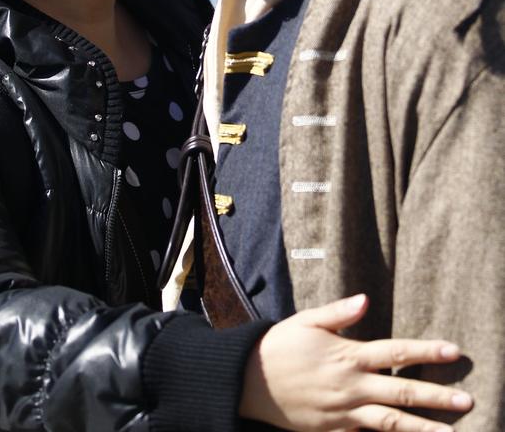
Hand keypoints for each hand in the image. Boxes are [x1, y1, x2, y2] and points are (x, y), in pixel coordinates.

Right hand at [239, 293, 471, 430]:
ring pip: (390, 424)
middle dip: (436, 397)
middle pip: (401, 393)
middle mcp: (350, 386)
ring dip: (423, 429)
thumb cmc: (280, 346)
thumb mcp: (307, 321)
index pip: (395, 352)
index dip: (426, 351)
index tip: (453, 351)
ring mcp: (344, 412)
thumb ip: (338, 313)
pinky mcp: (334, 431)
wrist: (249, 382)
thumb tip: (366, 299)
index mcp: (347, 356)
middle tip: (467, 401)